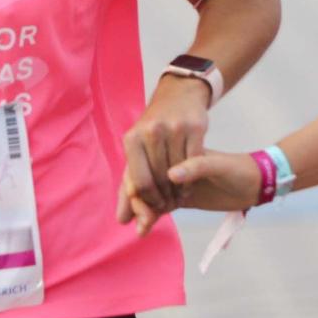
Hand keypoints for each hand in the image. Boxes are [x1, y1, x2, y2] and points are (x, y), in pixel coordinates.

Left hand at [115, 74, 210, 231]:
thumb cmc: (152, 131)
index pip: (139, 183)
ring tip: (177, 197)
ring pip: (178, 174)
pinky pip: (196, 163)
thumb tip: (122, 221)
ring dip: (179, 192)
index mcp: (132, 139)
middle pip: (159, 181)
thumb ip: (129, 185)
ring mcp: (175, 128)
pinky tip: (188, 185)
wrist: (178, 96)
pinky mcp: (195, 127)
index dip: (147, 202)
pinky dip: (192, 180)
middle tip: (169, 206)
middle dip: (164, 199)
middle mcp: (152, 132)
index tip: (154, 208)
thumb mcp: (136, 151)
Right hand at [133, 150, 263, 234]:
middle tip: (140, 220)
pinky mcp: (178, 198)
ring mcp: (172, 184)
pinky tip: (143, 230)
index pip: (146, 165)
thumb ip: (197, 167)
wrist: (253, 184)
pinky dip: (149, 218)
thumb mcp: (220, 166)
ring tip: (142, 229)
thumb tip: (171, 174)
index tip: (137, 197)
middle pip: (142, 182)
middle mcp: (169, 167)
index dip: (137, 181)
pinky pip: (157, 208)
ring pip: (147, 197)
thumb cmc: (238, 168)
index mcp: (175, 151)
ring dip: (141, 211)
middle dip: (136, 201)